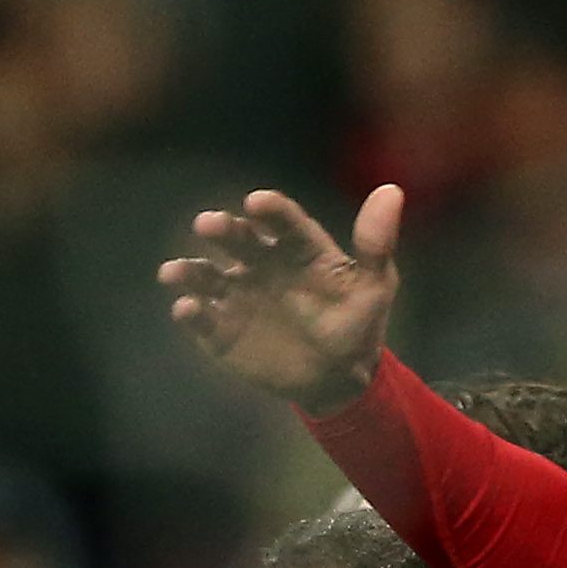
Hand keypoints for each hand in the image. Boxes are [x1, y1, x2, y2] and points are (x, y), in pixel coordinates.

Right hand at [159, 185, 403, 412]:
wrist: (339, 378)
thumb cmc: (357, 324)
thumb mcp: (375, 287)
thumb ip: (375, 243)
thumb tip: (392, 190)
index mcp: (296, 246)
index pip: (281, 220)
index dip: (269, 210)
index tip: (258, 204)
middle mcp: (260, 261)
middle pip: (236, 239)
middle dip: (222, 230)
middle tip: (208, 226)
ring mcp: (237, 293)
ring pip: (206, 275)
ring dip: (189, 271)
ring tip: (174, 273)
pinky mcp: (222, 327)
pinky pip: (202, 317)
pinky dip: (190, 312)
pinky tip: (186, 309)